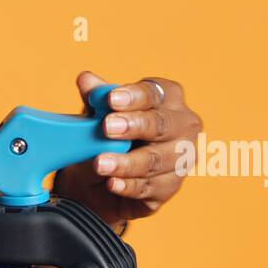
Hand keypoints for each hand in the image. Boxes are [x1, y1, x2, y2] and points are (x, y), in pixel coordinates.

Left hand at [52, 71, 202, 226]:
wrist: (97, 184)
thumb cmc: (106, 139)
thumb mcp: (95, 118)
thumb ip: (95, 99)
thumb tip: (86, 79)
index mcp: (167, 99)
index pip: (155, 93)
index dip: (134, 96)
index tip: (111, 99)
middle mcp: (182, 126)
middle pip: (161, 124)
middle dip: (134, 125)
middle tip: (107, 128)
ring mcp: (180, 158)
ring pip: (154, 159)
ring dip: (126, 162)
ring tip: (99, 163)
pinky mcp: (169, 187)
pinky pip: (149, 187)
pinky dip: (128, 186)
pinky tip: (112, 183)